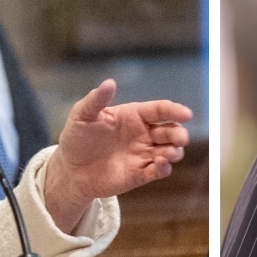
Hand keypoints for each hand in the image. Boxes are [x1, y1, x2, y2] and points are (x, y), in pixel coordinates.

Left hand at [43, 80, 192, 232]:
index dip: (174, 110)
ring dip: (174, 152)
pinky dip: (164, 169)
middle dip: (179, 134)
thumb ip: (96, 100)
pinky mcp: (140, 174)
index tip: (186, 114)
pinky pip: (158, 171)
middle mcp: (143, 134)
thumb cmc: (77, 138)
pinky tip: (160, 166)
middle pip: (170, 131)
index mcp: (134, 116)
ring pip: (169, 151)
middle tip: (180, 139)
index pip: (159, 110)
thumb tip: (109, 82)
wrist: (70, 169)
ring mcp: (143, 154)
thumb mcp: (82, 115)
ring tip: (170, 154)